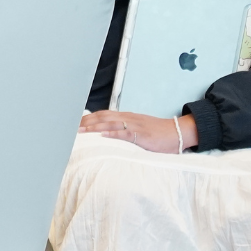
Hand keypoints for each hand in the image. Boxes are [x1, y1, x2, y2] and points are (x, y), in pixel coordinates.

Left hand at [79, 110, 196, 153]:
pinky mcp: (143, 135)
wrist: (178, 132)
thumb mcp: (139, 129)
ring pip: (111, 123)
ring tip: (80, 131)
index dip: (88, 118)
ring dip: (94, 126)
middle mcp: (129, 118)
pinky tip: (103, 135)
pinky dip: (113, 133)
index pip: (103, 114)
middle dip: (86, 121)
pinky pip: (126, 133)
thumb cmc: (159, 134)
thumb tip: (109, 136)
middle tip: (71, 128)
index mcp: (127, 117)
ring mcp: (136, 125)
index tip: (75, 123)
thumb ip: (125, 131)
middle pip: (103, 116)